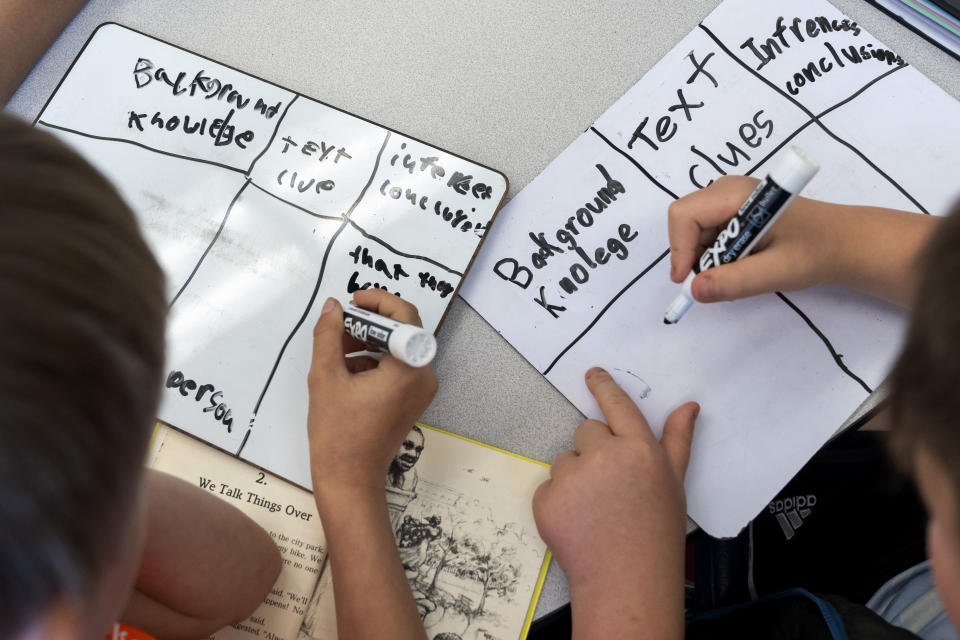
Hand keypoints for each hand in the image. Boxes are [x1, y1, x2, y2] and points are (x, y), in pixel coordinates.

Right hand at [306, 289, 437, 509]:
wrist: (349, 478)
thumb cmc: (338, 432)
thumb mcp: (326, 376)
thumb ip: (329, 335)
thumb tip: (333, 306)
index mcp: (410, 368)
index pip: (404, 316)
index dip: (378, 301)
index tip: (352, 300)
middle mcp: (424, 376)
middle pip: (403, 331)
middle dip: (369, 323)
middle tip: (338, 326)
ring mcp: (421, 389)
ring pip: (398, 348)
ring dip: (368, 341)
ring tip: (335, 350)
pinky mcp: (412, 399)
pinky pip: (396, 367)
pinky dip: (373, 360)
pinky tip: (344, 370)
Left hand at [533, 368, 697, 638]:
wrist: (627, 581)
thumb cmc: (656, 533)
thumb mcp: (674, 483)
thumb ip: (677, 440)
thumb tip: (688, 405)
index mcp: (639, 449)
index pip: (617, 405)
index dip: (603, 386)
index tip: (592, 373)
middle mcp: (605, 455)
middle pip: (585, 431)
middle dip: (593, 450)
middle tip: (609, 485)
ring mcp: (572, 477)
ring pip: (565, 459)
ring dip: (575, 477)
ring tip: (596, 509)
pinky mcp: (547, 498)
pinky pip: (549, 486)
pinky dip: (559, 501)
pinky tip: (579, 522)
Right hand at [667, 175, 935, 306]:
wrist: (848, 243)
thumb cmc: (817, 252)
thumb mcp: (777, 271)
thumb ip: (735, 281)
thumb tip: (694, 291)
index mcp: (737, 195)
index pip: (685, 215)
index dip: (679, 249)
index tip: (687, 283)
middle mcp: (729, 189)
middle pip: (686, 219)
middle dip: (691, 253)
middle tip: (715, 280)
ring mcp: (732, 198)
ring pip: (695, 227)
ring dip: (705, 256)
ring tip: (738, 272)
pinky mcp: (736, 209)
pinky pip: (709, 230)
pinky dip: (716, 253)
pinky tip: (742, 263)